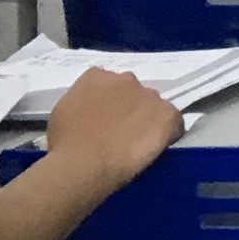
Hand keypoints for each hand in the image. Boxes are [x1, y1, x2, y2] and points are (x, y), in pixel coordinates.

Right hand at [41, 68, 184, 188]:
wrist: (83, 163)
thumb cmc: (65, 143)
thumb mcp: (64, 112)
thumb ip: (83, 102)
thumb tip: (93, 110)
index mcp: (96, 76)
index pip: (109, 83)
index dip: (110, 102)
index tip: (106, 118)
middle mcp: (125, 79)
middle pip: (134, 92)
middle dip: (131, 108)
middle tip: (122, 131)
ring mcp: (149, 95)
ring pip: (154, 106)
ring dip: (149, 120)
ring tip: (139, 142)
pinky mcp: (167, 114)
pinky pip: (174, 123)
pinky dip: (169, 134)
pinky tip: (156, 147)